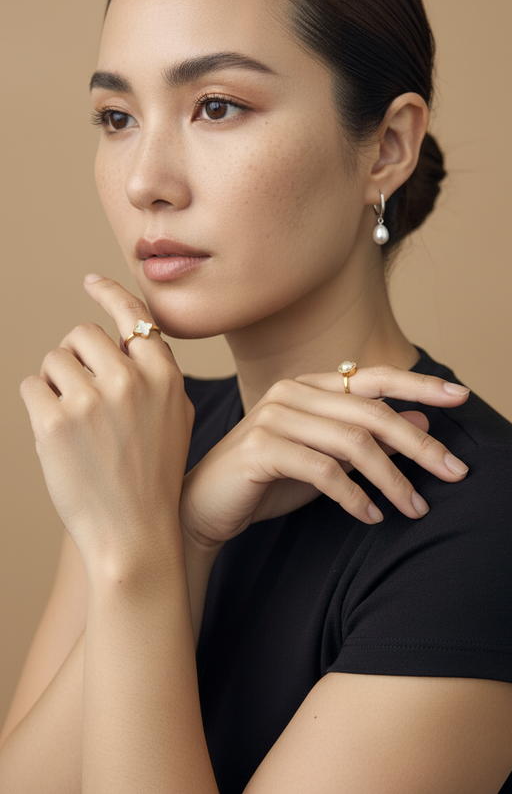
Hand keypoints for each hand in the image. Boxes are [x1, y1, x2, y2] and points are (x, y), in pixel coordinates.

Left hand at [20, 276, 193, 570]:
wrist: (134, 535)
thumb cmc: (154, 478)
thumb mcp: (175, 417)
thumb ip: (156, 374)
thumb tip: (125, 336)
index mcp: (163, 375)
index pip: (133, 314)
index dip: (109, 293)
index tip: (90, 282)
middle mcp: (130, 379)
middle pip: (82, 334)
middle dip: (76, 360)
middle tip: (81, 397)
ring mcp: (91, 399)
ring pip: (53, 360)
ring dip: (55, 385)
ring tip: (74, 426)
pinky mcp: (54, 422)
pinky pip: (30, 387)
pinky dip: (37, 406)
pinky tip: (56, 438)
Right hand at [180, 366, 468, 548]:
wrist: (204, 506)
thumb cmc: (267, 481)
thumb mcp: (327, 459)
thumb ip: (368, 439)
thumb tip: (422, 420)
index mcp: (308, 385)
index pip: (373, 377)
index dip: (418, 384)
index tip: (460, 395)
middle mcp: (292, 392)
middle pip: (371, 412)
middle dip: (419, 443)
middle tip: (454, 472)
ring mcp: (274, 416)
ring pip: (352, 442)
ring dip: (392, 479)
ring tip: (414, 508)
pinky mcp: (261, 448)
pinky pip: (323, 470)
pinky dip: (353, 496)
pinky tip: (370, 515)